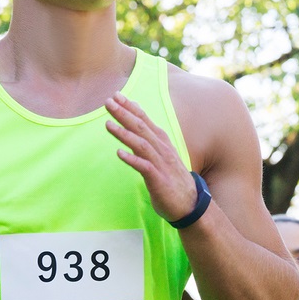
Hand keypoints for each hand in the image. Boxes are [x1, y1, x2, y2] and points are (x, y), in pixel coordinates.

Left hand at [105, 94, 198, 222]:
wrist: (191, 204)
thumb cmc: (172, 180)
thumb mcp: (162, 157)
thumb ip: (149, 142)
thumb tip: (135, 129)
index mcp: (162, 143)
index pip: (145, 120)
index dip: (131, 107)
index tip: (117, 95)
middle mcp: (162, 149)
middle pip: (141, 127)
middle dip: (124, 113)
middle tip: (108, 101)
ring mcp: (161, 164)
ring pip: (141, 144)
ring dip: (124, 134)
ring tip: (107, 124)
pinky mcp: (159, 180)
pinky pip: (144, 167)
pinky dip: (132, 159)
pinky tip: (119, 154)